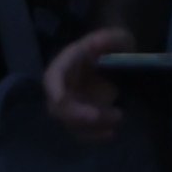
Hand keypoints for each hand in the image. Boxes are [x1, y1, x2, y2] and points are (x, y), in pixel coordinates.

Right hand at [40, 27, 134, 144]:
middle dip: (77, 114)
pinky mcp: (81, 116)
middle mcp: (63, 86)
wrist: (118, 58)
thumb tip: (95, 42)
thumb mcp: (117, 36)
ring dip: (92, 126)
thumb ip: (107, 38)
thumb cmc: (113, 45)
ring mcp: (71, 103)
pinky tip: (111, 133)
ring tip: (119, 115)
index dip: (53, 89)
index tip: (61, 99)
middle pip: (59, 107)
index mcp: (66, 63)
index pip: (52, 76)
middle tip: (99, 115)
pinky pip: (82, 130)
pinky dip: (94, 135)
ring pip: (71, 123)